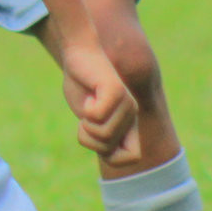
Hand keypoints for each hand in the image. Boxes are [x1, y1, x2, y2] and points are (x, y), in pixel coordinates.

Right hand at [59, 39, 140, 167]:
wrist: (79, 53)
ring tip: (89, 102)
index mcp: (130, 123)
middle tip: (87, 113)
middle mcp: (133, 114)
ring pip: (103, 134)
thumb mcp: (89, 118)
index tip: (95, 134)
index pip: (132, 157)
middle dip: (88, 136)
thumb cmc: (81, 85)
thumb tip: (108, 151)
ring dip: (85, 123)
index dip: (108, 153)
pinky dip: (86, 110)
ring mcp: (127, 103)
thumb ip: (100, 136)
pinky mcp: (116, 91)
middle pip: (108, 148)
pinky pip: (97, 116)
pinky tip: (89, 93)